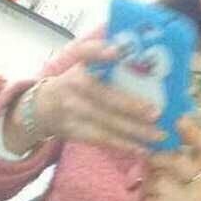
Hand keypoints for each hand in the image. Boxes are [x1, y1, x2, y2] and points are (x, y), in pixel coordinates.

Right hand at [27, 37, 162, 153]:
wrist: (42, 108)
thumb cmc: (75, 84)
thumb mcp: (82, 66)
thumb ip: (105, 60)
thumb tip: (139, 55)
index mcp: (79, 65)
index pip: (86, 53)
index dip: (99, 51)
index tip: (116, 52)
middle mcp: (74, 86)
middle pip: (103, 97)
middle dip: (131, 106)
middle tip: (156, 113)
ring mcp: (72, 111)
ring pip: (106, 122)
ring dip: (134, 131)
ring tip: (157, 135)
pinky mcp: (74, 131)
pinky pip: (102, 139)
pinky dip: (123, 145)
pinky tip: (142, 149)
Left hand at [143, 118, 200, 200]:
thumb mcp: (187, 185)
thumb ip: (174, 163)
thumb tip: (151, 137)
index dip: (195, 133)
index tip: (179, 119)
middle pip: (176, 162)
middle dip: (157, 161)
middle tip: (150, 165)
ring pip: (159, 183)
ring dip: (150, 187)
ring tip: (155, 194)